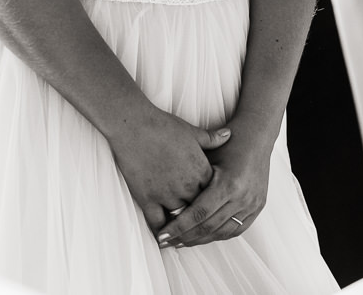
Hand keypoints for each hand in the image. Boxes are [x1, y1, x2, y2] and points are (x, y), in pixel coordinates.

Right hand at [108, 107, 228, 231]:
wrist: (133, 125)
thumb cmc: (163, 126)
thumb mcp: (192, 131)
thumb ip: (212, 138)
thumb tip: (229, 134)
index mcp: (200, 169)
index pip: (214, 193)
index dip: (213, 199)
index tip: (213, 203)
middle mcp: (187, 185)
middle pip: (200, 209)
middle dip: (201, 216)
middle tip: (200, 224)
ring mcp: (167, 194)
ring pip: (181, 220)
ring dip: (183, 227)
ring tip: (184, 233)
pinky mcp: (148, 198)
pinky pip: (157, 223)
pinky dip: (162, 232)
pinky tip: (163, 237)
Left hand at [156, 130, 271, 248]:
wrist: (257, 135)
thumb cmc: (227, 142)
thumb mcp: (205, 156)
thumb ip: (190, 182)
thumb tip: (166, 205)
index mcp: (229, 183)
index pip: (199, 213)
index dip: (179, 227)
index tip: (162, 235)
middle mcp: (242, 197)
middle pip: (209, 226)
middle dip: (185, 237)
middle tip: (166, 242)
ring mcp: (252, 204)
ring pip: (222, 232)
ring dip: (200, 240)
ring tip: (181, 242)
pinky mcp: (257, 207)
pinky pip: (236, 230)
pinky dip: (218, 235)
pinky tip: (203, 236)